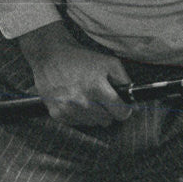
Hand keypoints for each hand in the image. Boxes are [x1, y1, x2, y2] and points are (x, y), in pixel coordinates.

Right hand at [18, 22, 132, 127]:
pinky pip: (77, 124)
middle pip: (107, 120)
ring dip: (95, 114)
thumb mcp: (109, 62)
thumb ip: (124, 80)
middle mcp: (81, 101)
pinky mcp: (56, 114)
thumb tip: (132, 97)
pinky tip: (79, 102)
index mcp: (96, 87)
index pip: (119, 112)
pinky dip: (81, 116)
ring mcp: (68, 109)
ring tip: (90, 98)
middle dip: (110, 111)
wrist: (51, 57)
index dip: (125, 111)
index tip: (124, 108)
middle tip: (105, 99)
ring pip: (93, 123)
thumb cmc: (82, 59)